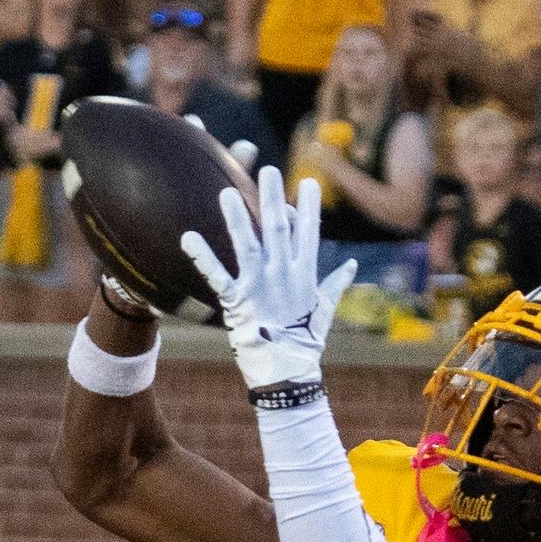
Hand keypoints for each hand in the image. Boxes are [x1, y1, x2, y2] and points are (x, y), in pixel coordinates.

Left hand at [177, 164, 348, 394]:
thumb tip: (353, 265)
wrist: (287, 371)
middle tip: (268, 170)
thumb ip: (335, 283)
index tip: (309, 182)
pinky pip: (217, 275)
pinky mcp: (237, 301)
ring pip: (248, 244)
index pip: (309, 233)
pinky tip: (187, 237)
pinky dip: (202, 257)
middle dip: (273, 197)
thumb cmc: (305, 342)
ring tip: (225, 192)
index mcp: (304, 274)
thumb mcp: (324, 309)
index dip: (309, 206)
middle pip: (278, 228)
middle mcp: (283, 274)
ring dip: (236, 217)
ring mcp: (260, 286)